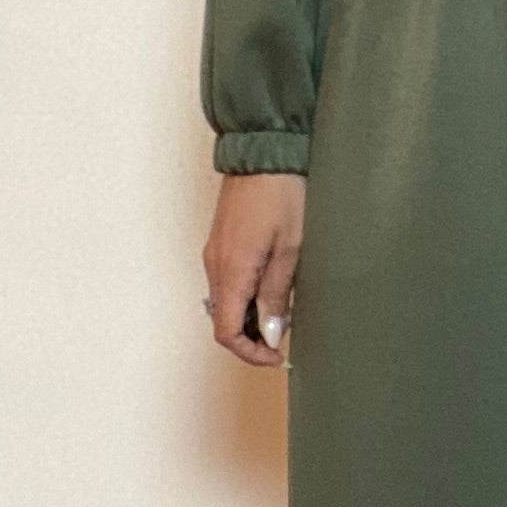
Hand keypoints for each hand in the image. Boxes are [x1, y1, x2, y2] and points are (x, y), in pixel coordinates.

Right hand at [206, 171, 305, 367]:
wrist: (265, 151)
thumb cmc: (282, 193)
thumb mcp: (291, 249)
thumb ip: (277, 295)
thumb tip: (269, 333)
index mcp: (231, 271)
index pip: (225, 332)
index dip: (250, 353)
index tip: (276, 355)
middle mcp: (215, 265)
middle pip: (223, 320)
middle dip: (252, 338)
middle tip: (285, 338)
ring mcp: (215, 252)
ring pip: (225, 302)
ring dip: (250, 317)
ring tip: (285, 313)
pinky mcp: (222, 242)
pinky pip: (228, 281)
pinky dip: (246, 296)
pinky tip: (273, 289)